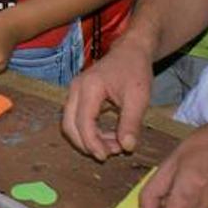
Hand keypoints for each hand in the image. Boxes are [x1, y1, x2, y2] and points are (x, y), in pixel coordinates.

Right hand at [61, 36, 152, 160]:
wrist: (131, 51)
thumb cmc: (135, 70)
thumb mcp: (139, 97)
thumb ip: (131, 123)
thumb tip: (127, 147)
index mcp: (90, 87)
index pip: (83, 122)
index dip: (92, 143)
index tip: (107, 157)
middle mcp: (76, 89)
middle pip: (69, 125)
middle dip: (86, 144)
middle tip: (109, 154)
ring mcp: (75, 91)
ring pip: (70, 123)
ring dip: (88, 139)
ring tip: (113, 146)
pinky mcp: (79, 95)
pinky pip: (76, 118)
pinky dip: (89, 132)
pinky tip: (108, 137)